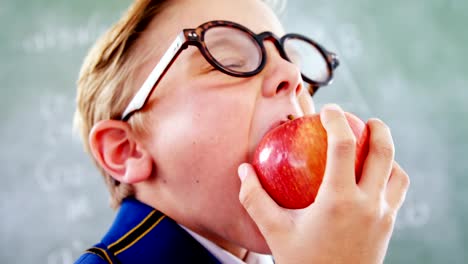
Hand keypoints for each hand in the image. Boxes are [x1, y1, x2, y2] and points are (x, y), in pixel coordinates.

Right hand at [238, 104, 409, 263]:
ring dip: (387, 154)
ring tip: (372, 147)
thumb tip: (243, 170)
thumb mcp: (275, 231)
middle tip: (365, 119)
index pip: (344, 146)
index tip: (329, 110)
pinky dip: (391, 175)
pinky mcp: (389, 227)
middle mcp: (369, 204)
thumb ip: (255, 198)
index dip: (337, 120)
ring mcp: (384, 216)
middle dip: (378, 129)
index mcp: (339, 200)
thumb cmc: (304, 263)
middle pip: (384, 152)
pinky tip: (372, 178)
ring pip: (398, 172)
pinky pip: (397, 192)